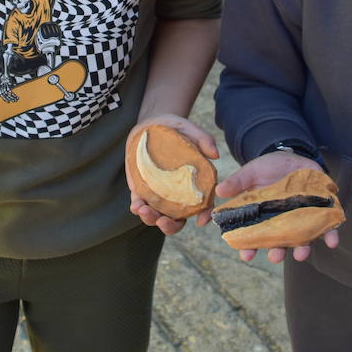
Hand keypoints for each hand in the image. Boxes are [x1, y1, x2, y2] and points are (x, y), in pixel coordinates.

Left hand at [125, 114, 219, 234]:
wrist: (151, 125)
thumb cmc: (175, 129)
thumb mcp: (189, 129)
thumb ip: (203, 139)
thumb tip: (215, 154)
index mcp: (194, 184)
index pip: (203, 205)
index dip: (205, 215)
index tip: (201, 221)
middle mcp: (177, 194)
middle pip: (177, 219)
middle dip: (170, 226)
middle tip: (163, 222)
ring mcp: (159, 194)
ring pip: (157, 215)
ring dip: (150, 218)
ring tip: (143, 210)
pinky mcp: (142, 189)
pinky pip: (140, 203)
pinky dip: (137, 208)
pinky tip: (136, 206)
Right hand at [215, 152, 340, 263]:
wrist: (292, 155)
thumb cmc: (268, 168)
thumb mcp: (250, 173)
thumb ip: (237, 183)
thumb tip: (218, 191)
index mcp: (263, 218)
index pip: (255, 238)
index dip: (250, 249)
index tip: (246, 256)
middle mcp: (283, 223)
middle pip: (280, 244)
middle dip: (278, 253)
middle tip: (274, 256)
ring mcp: (302, 217)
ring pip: (303, 240)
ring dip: (303, 249)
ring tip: (300, 254)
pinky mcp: (320, 209)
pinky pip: (328, 227)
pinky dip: (331, 235)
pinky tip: (331, 242)